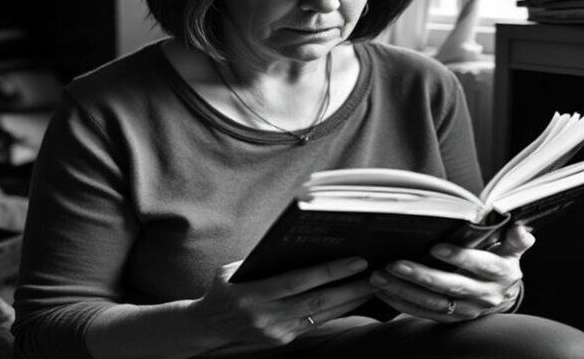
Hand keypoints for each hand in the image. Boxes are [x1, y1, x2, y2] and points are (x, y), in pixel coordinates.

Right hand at [193, 257, 372, 347]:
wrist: (208, 326)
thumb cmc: (224, 287)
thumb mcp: (233, 269)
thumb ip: (263, 260)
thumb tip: (302, 242)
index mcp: (251, 295)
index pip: (298, 281)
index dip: (330, 271)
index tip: (356, 260)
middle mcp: (265, 317)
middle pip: (317, 301)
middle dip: (350, 288)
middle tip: (375, 274)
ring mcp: (276, 332)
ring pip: (321, 314)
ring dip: (350, 301)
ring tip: (372, 286)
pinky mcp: (283, 340)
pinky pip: (315, 323)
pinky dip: (336, 310)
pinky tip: (352, 299)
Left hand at [370, 224, 534, 321]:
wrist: (504, 294)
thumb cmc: (502, 260)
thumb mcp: (513, 248)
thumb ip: (517, 239)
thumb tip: (521, 229)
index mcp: (499, 273)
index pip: (480, 265)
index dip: (459, 257)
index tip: (436, 247)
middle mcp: (483, 294)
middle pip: (450, 286)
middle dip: (420, 276)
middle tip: (394, 264)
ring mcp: (467, 309)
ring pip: (432, 302)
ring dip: (403, 291)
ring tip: (380, 277)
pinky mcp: (451, 318)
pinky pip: (423, 313)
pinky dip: (400, 303)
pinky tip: (382, 291)